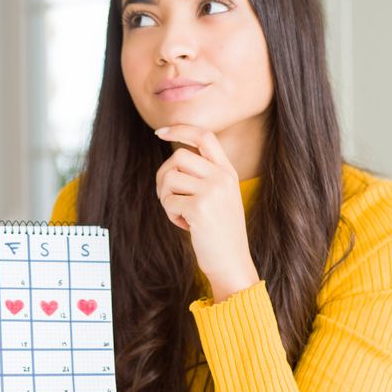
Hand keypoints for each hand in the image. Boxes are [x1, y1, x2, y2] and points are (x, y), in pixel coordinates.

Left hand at [154, 125, 260, 300]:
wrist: (231, 263)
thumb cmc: (219, 232)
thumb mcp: (219, 197)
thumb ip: (204, 176)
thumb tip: (173, 161)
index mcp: (228, 171)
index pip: (204, 136)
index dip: (180, 129)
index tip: (160, 132)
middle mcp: (222, 177)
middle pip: (178, 156)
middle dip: (164, 176)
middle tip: (168, 196)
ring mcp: (213, 191)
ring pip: (169, 177)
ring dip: (166, 197)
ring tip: (179, 212)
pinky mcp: (200, 208)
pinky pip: (169, 201)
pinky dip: (170, 214)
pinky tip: (185, 225)